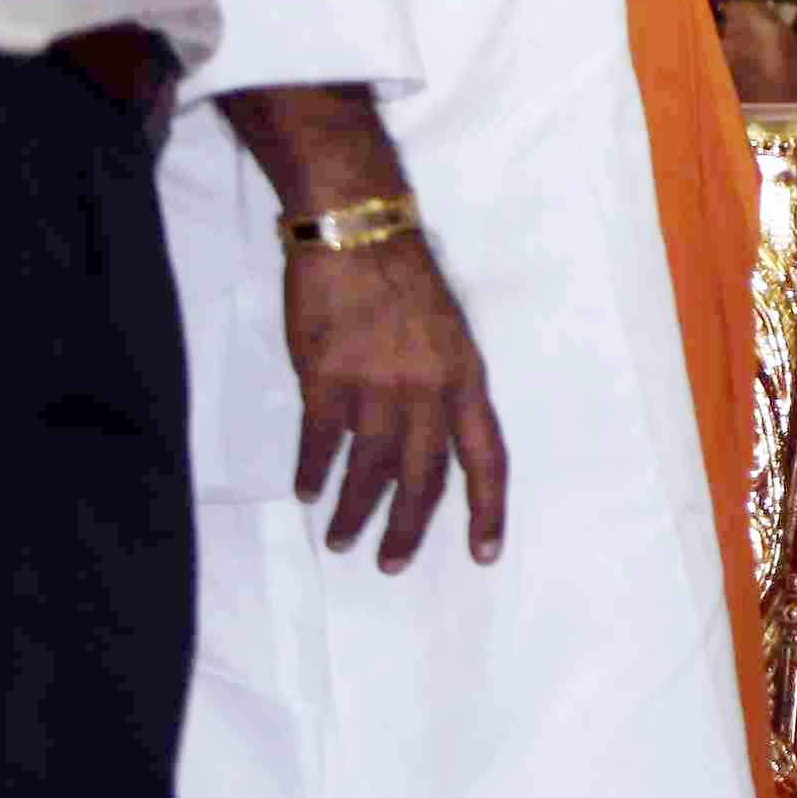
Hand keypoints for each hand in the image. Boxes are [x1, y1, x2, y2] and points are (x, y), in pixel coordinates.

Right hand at [286, 229, 508, 568]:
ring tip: (342, 540)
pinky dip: (314, 471)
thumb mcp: (449, 334)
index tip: (485, 553)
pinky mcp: (327, 378)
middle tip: (391, 564)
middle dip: (409, 529)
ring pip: (372, 469)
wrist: (358, 233)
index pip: (488, 459)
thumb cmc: (404, 281)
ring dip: (354, 511)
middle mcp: (428, 391)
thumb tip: (425, 439)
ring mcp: (376, 386)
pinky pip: (322, 441)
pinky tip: (308, 492)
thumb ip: (442, 387)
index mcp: (467, 380)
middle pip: (425, 479)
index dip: (488, 510)